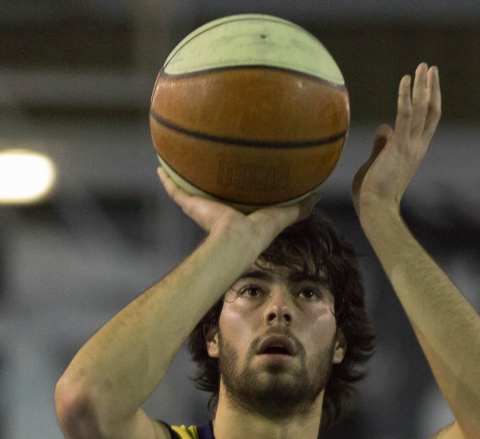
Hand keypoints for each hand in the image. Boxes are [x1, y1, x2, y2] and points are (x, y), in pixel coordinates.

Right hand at [156, 167, 318, 249]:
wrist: (237, 238)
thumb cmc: (260, 230)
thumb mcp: (283, 214)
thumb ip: (299, 207)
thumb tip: (318, 195)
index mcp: (236, 212)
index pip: (234, 197)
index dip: (232, 187)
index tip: (231, 174)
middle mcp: (217, 210)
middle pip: (209, 192)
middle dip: (204, 180)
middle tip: (202, 163)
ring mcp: (202, 208)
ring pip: (189, 189)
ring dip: (182, 176)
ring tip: (175, 159)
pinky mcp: (191, 205)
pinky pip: (175, 190)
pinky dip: (167, 179)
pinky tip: (160, 165)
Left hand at [351, 63, 440, 215]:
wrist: (375, 209)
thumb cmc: (372, 192)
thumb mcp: (378, 163)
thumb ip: (382, 144)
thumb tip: (384, 128)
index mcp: (415, 151)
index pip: (427, 122)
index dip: (429, 101)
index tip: (427, 84)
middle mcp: (418, 146)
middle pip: (431, 111)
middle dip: (431, 88)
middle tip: (430, 67)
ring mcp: (411, 145)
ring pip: (423, 109)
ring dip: (423, 85)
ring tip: (423, 66)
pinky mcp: (400, 145)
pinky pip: (406, 114)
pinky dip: (406, 95)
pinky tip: (405, 78)